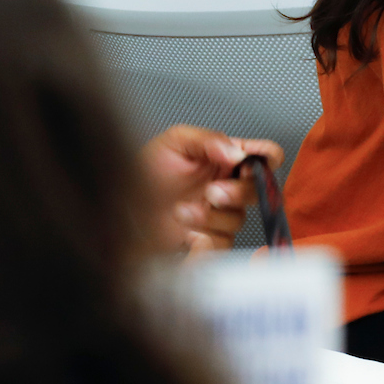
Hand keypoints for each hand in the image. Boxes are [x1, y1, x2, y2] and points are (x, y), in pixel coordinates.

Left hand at [140, 124, 284, 254]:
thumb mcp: (172, 143)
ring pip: (240, 219)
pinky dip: (205, 237)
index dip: (266, 160)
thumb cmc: (141, 175)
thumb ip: (207, 140)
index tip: (244, 165)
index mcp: (225, 158)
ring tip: (181, 211)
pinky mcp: (208, 240)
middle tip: (212, 191)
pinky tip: (185, 230)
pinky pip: (224, 243)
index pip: (266, 155)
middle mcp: (227, 186)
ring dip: (212, 217)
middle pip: (260, 191)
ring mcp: (219, 215)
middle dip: (239, 192)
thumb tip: (237, 152)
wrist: (116, 212)